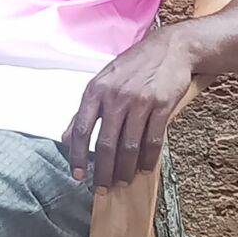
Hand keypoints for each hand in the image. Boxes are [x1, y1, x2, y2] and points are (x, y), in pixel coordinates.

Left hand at [62, 31, 191, 188]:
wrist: (170, 48)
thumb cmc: (133, 65)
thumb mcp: (103, 80)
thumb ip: (86, 110)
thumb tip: (67, 138)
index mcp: (96, 89)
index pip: (82, 129)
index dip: (78, 156)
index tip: (78, 175)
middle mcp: (116, 96)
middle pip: (107, 144)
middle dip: (103, 171)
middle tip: (101, 188)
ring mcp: (140, 101)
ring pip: (130, 146)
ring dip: (125, 170)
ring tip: (122, 181)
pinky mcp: (162, 105)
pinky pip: (154, 140)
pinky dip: (148, 159)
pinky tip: (144, 169)